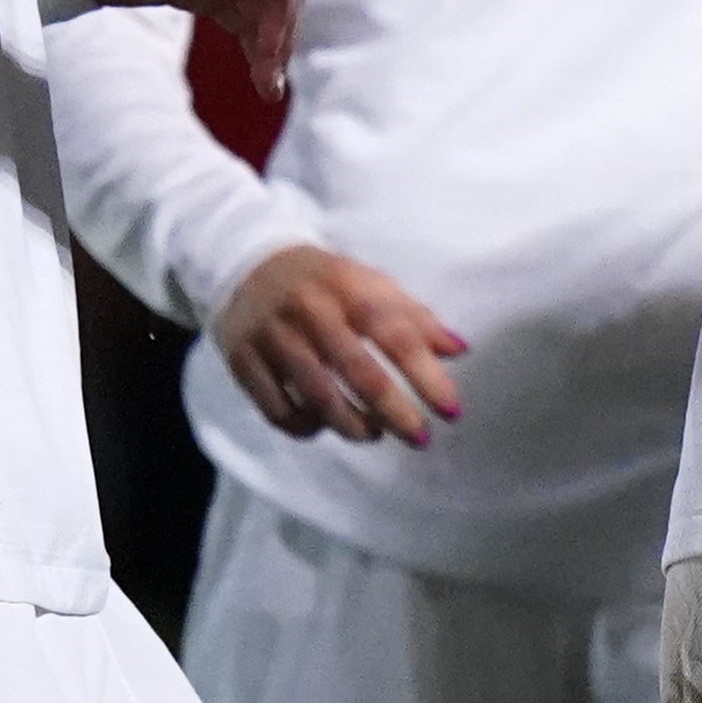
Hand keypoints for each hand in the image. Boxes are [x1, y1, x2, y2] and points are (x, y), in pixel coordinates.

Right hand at [211, 243, 464, 443]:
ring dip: (353, 426)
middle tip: (419, 438)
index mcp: (347, 286)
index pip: (394, 332)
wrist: (245, 264)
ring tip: (374, 434)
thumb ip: (413, 316)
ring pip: (317, 397)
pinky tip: (321, 426)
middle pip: (357, 371)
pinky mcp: (242, 360)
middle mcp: (309, 310)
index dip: (425, 374)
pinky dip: (305, 427)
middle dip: (394, 412)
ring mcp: (272, 336)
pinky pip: (277, 409)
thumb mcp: (369, 283)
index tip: (451, 410)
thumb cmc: (323, 281)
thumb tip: (459, 350)